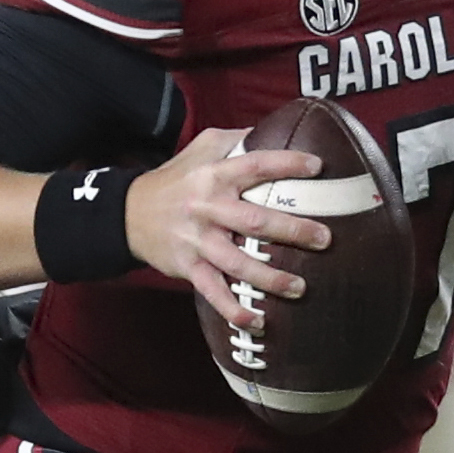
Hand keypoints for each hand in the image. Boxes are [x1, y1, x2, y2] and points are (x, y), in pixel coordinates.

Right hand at [125, 125, 330, 329]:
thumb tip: (278, 130)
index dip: (287, 164)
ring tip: (300, 287)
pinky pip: (212, 291)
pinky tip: (255, 322)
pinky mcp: (188, 267)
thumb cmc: (176, 179)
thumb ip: (238, 141)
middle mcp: (207, 207)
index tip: (318, 167)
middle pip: (254, 221)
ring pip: (237, 263)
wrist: (129, 214)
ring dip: (270, 278)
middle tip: (325, 239)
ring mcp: (197, 240)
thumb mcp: (202, 148)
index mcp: (215, 174)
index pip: (256, 165)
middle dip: (291, 231)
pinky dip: (232, 309)